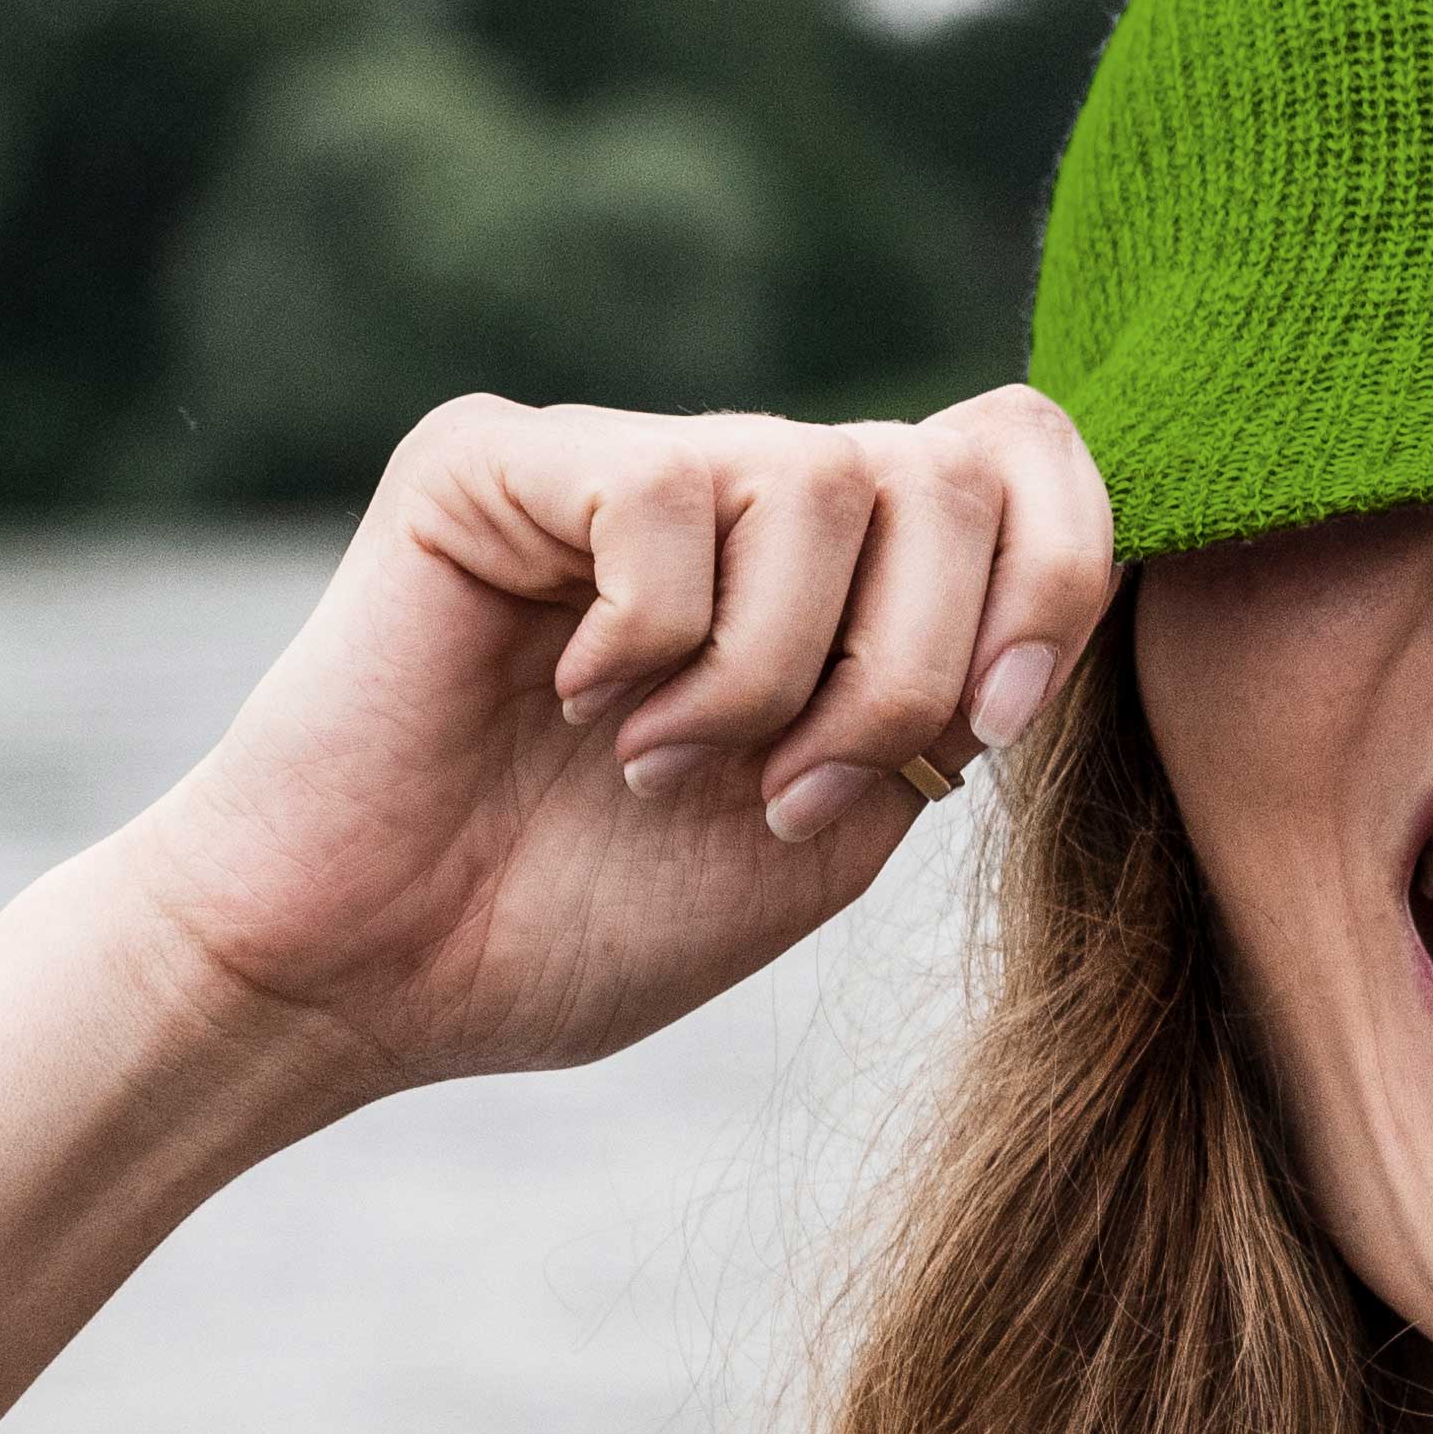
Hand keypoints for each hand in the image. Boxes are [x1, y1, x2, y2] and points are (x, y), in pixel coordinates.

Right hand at [99, 385, 1116, 1098]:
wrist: (375, 978)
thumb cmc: (587, 919)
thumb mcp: (833, 828)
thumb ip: (948, 700)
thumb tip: (1048, 589)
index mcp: (838, 569)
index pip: (1022, 455)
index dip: (1056, 579)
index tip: (990, 734)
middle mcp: (739, 486)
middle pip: (948, 468)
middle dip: (909, 664)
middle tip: (789, 789)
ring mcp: (620, 458)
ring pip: (820, 477)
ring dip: (771, 672)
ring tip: (662, 765)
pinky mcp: (495, 458)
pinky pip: (663, 495)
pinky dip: (650, 640)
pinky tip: (571, 703)